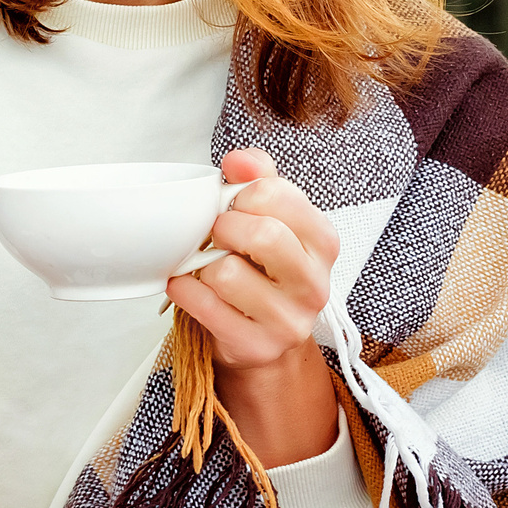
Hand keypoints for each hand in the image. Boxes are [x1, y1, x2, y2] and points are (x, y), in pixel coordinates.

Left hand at [162, 148, 342, 466]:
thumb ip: (259, 178)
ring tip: (206, 268)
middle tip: (216, 234)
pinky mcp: (257, 346)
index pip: (278, 194)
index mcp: (322, 242)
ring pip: (227, 274)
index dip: (242, 193)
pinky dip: (185, 290)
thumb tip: (239, 160)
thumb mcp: (272, 219)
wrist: (268, 341)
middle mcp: (314, 283)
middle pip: (262, 235)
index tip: (233, 203)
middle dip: (224, 227)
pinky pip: (205, 307)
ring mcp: (289, 320)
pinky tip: (188, 286)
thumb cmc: (265, 272)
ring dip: (203, 266)